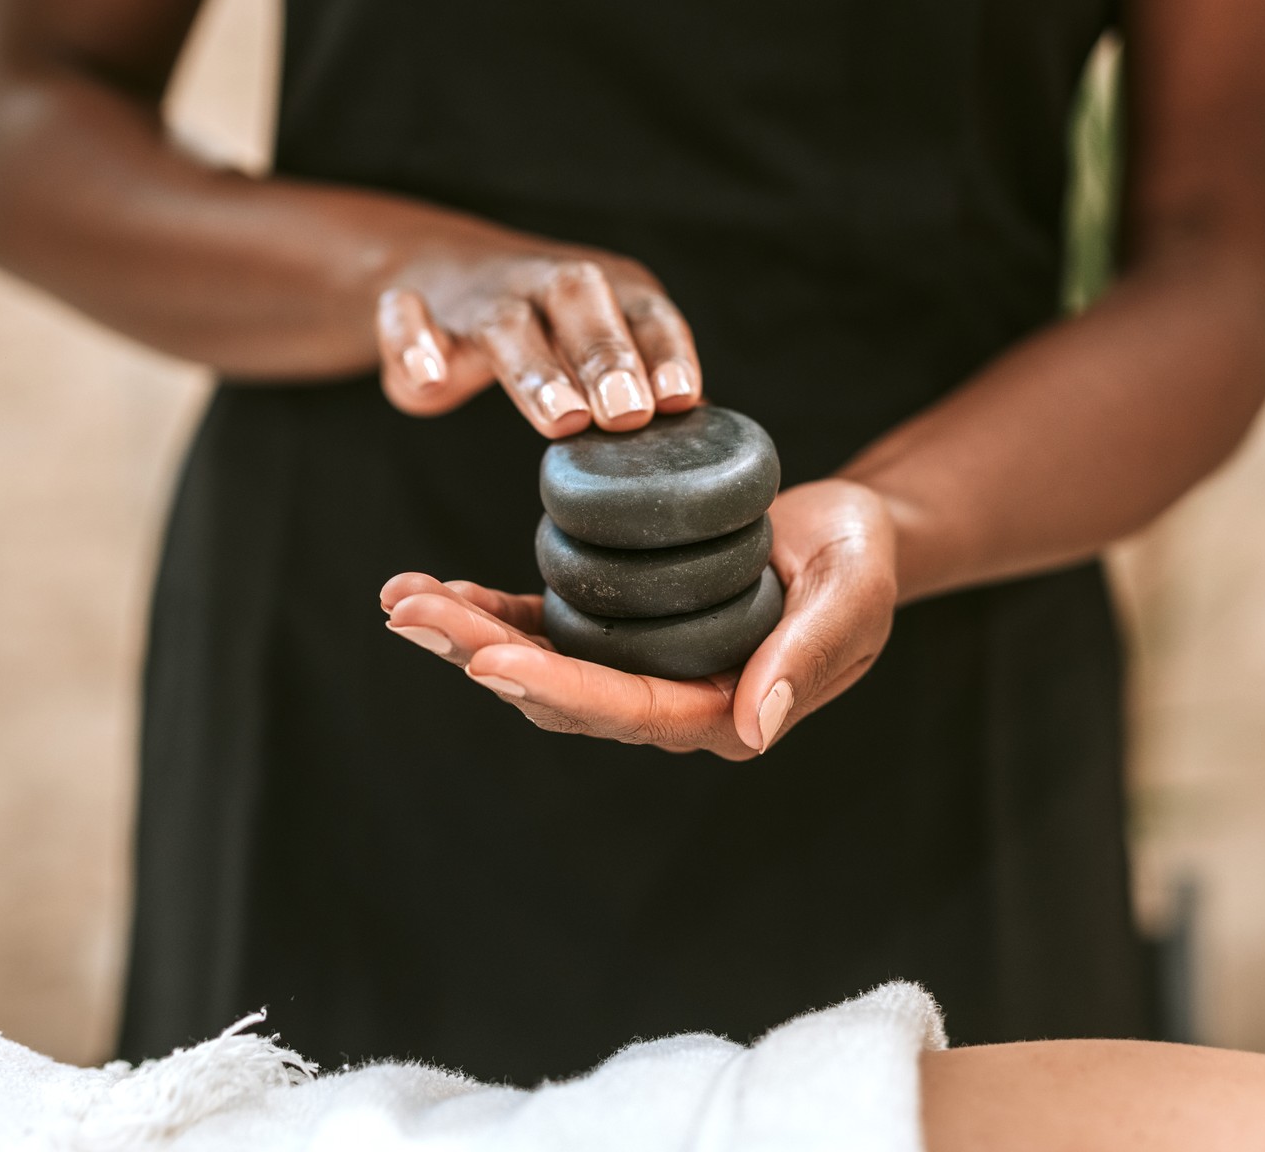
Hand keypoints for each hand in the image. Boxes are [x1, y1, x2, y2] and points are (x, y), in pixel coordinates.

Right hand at [376, 247, 702, 437]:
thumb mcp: (593, 352)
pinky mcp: (412, 311)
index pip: (645, 310)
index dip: (665, 350)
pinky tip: (432, 378)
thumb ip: (636, 392)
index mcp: (603, 290)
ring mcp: (477, 296)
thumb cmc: (544, 332)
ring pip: (506, 322)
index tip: (680, 397)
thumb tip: (698, 448)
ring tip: (562, 419)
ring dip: (536, 369)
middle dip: (607, 355)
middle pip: (579, 301)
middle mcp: (542, 283)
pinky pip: (406, 318)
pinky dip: (415, 342)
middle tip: (627, 413)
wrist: (437, 271)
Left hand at [379, 480, 897, 758]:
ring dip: (468, 635)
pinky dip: (494, 612)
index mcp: (726, 712)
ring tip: (402, 598)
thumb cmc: (863, 560)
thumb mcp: (854, 593)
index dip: (555, 686)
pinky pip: (549, 630)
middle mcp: (672, 705)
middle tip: (409, 614)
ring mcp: (642, 673)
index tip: (488, 659)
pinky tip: (443, 592)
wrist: (856, 538)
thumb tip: (752, 727)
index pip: (628, 709)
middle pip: (562, 693)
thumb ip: (810, 654)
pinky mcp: (624, 634)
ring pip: (541, 666)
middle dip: (479, 653)